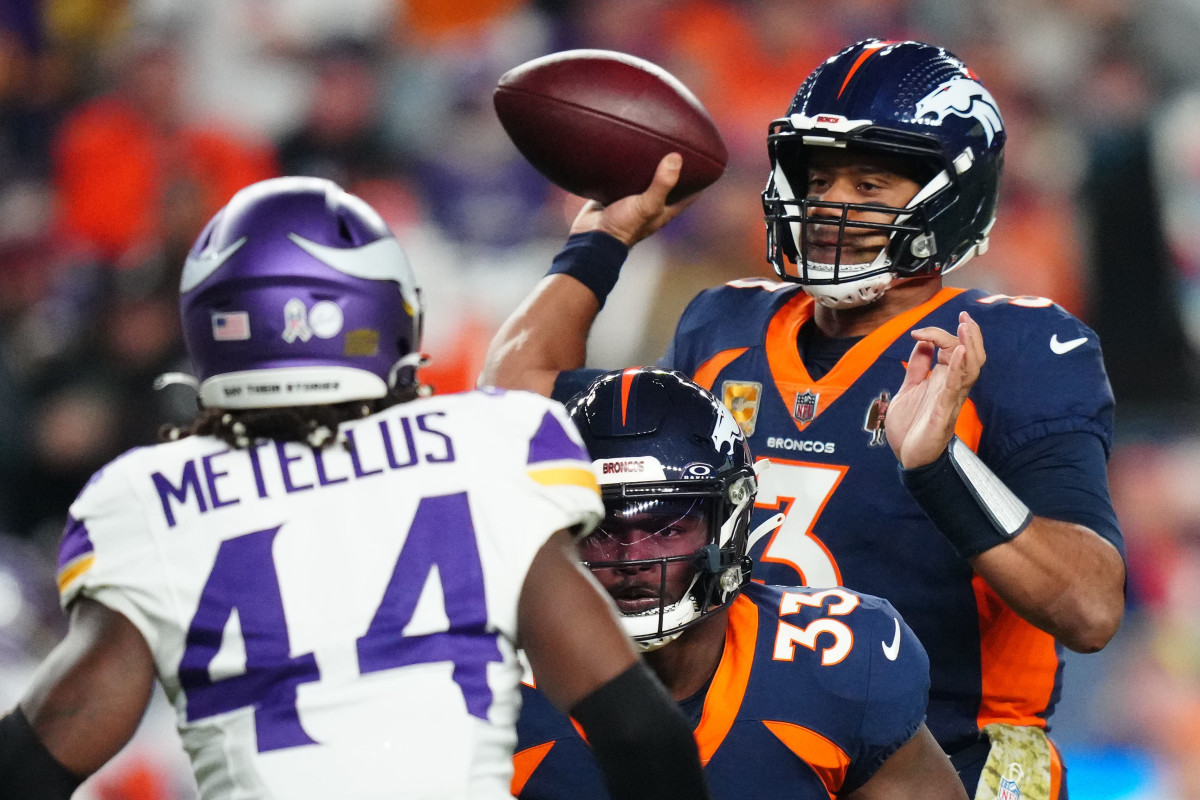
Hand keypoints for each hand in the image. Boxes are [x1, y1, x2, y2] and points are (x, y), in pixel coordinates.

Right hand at [569, 153, 695, 245]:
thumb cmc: (623, 226)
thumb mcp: (647, 205)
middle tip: (678, 144)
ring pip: (643, 179)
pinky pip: (620, 177)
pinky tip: (624, 149)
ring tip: (651, 141)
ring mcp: (630, 200)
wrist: (591, 237)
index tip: (708, 163)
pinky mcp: (612, 195)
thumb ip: (662, 184)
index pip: (690, 195)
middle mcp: (650, 204)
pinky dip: (624, 167)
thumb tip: (677, 157)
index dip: (700, 181)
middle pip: (667, 184)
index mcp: (664, 210)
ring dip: (647, 165)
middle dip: (673, 167)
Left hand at [885, 311, 984, 467]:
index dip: (938, 335)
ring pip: (971, 370)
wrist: (908, 458)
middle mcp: (951, 387)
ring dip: (969, 347)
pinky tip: (960, 352)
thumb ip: (916, 368)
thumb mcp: (908, 390)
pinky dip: (959, 369)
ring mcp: (950, 399)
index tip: (919, 331)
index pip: (951, 349)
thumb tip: (920, 344)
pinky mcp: (944, 413)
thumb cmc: (911, 427)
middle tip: (964, 316)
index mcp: (942, 381)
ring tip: (966, 327)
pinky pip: (956, 389)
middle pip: (971, 356)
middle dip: (970, 335)